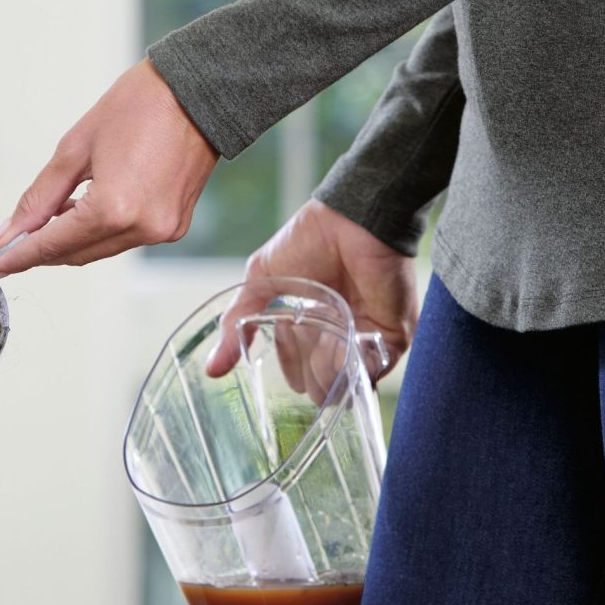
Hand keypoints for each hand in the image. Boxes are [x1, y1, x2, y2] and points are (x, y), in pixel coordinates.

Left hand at [0, 60, 218, 275]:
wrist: (199, 93)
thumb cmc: (140, 107)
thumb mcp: (75, 148)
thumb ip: (40, 197)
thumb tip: (9, 232)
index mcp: (113, 209)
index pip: (52, 245)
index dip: (18, 256)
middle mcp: (140, 229)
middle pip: (76, 255)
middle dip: (42, 249)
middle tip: (14, 239)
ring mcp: (161, 231)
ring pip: (100, 250)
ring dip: (72, 239)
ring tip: (52, 215)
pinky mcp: (174, 227)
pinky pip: (125, 240)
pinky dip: (101, 231)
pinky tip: (86, 209)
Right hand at [204, 198, 416, 386]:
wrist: (352, 221)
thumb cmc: (305, 243)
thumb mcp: (260, 281)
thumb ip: (236, 324)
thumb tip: (211, 370)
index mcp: (308, 326)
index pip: (297, 369)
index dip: (290, 370)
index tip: (286, 360)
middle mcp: (337, 336)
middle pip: (322, 383)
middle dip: (311, 379)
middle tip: (307, 351)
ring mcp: (366, 338)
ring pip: (346, 381)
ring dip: (330, 373)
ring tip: (324, 343)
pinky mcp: (393, 336)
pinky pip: (374, 369)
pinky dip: (355, 367)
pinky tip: (342, 344)